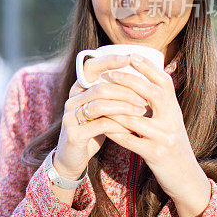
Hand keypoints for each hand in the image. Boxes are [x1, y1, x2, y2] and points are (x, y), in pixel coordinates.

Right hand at [53, 55, 147, 179]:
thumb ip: (112, 95)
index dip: (109, 61)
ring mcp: (70, 117)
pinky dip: (119, 126)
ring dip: (124, 108)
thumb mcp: (101, 111)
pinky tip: (131, 129)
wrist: (71, 159)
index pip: (90, 68)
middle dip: (126, 91)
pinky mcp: (73, 134)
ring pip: (99, 105)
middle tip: (146, 98)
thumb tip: (139, 77)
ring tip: (142, 112)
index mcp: (78, 90)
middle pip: (100, 88)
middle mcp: (71, 100)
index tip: (130, 57)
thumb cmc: (92, 131)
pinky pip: (100, 126)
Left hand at [101, 54, 210, 205]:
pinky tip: (101, 125)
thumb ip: (159, 104)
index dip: (149, 68)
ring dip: (116, 108)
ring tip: (99, 98)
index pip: (165, 83)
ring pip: (137, 118)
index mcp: (175, 110)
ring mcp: (165, 138)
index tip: (131, 55)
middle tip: (111, 73)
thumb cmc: (172, 146)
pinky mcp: (156, 155)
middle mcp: (173, 121)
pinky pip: (130, 140)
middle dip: (132, 81)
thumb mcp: (170, 122)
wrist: (186, 179)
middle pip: (154, 95)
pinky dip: (114, 132)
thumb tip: (139, 81)